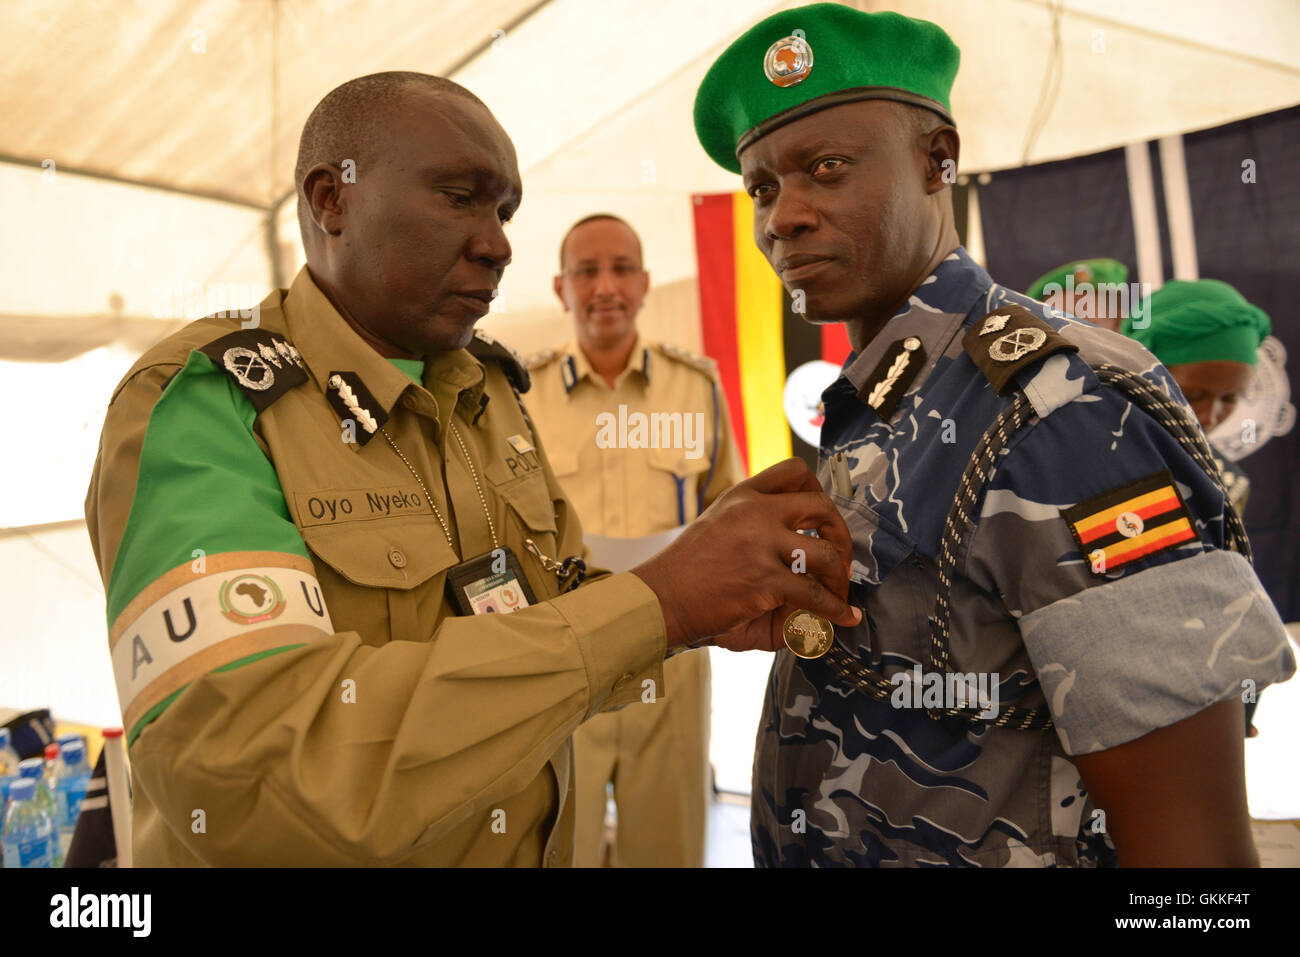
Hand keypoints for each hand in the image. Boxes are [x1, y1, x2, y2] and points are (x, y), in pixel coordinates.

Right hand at [631, 457, 859, 649]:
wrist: (657, 599)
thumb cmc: (686, 573)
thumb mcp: (719, 530)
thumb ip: (757, 529)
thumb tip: (802, 552)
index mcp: (742, 496)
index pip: (794, 472)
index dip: (818, 492)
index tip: (822, 519)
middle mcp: (754, 512)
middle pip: (820, 506)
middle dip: (841, 535)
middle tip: (840, 559)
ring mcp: (761, 544)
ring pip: (826, 554)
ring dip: (840, 579)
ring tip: (837, 595)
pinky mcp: (765, 580)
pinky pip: (815, 595)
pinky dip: (835, 610)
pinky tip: (841, 618)